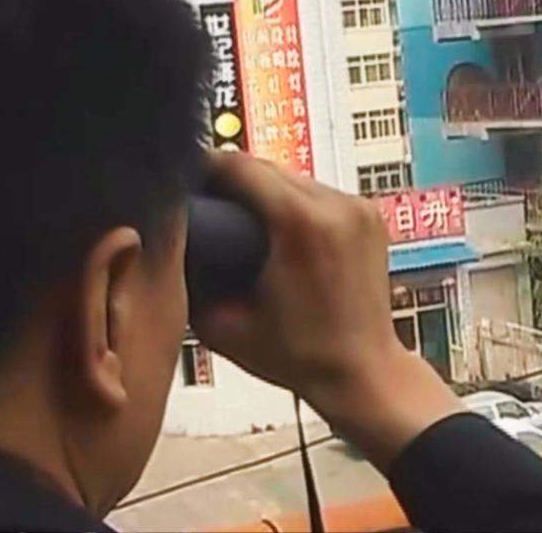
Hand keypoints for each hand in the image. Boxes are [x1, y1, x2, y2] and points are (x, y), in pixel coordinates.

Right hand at [191, 154, 464, 471]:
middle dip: (232, 182)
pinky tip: (276, 230)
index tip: (181, 182)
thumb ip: (190, 280)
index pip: (237, 167)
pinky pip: (319, 194)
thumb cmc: (299, 357)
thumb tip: (172, 245)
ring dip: (264, 192)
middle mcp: (335, 206)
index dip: (202, 169)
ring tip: (237, 219)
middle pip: (266, 167)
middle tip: (204, 205)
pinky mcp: (370, 216)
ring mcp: (358, 208)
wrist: (364, 374)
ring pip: (293, 178)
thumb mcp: (223, 326)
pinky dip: (294, 205)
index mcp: (300, 223)